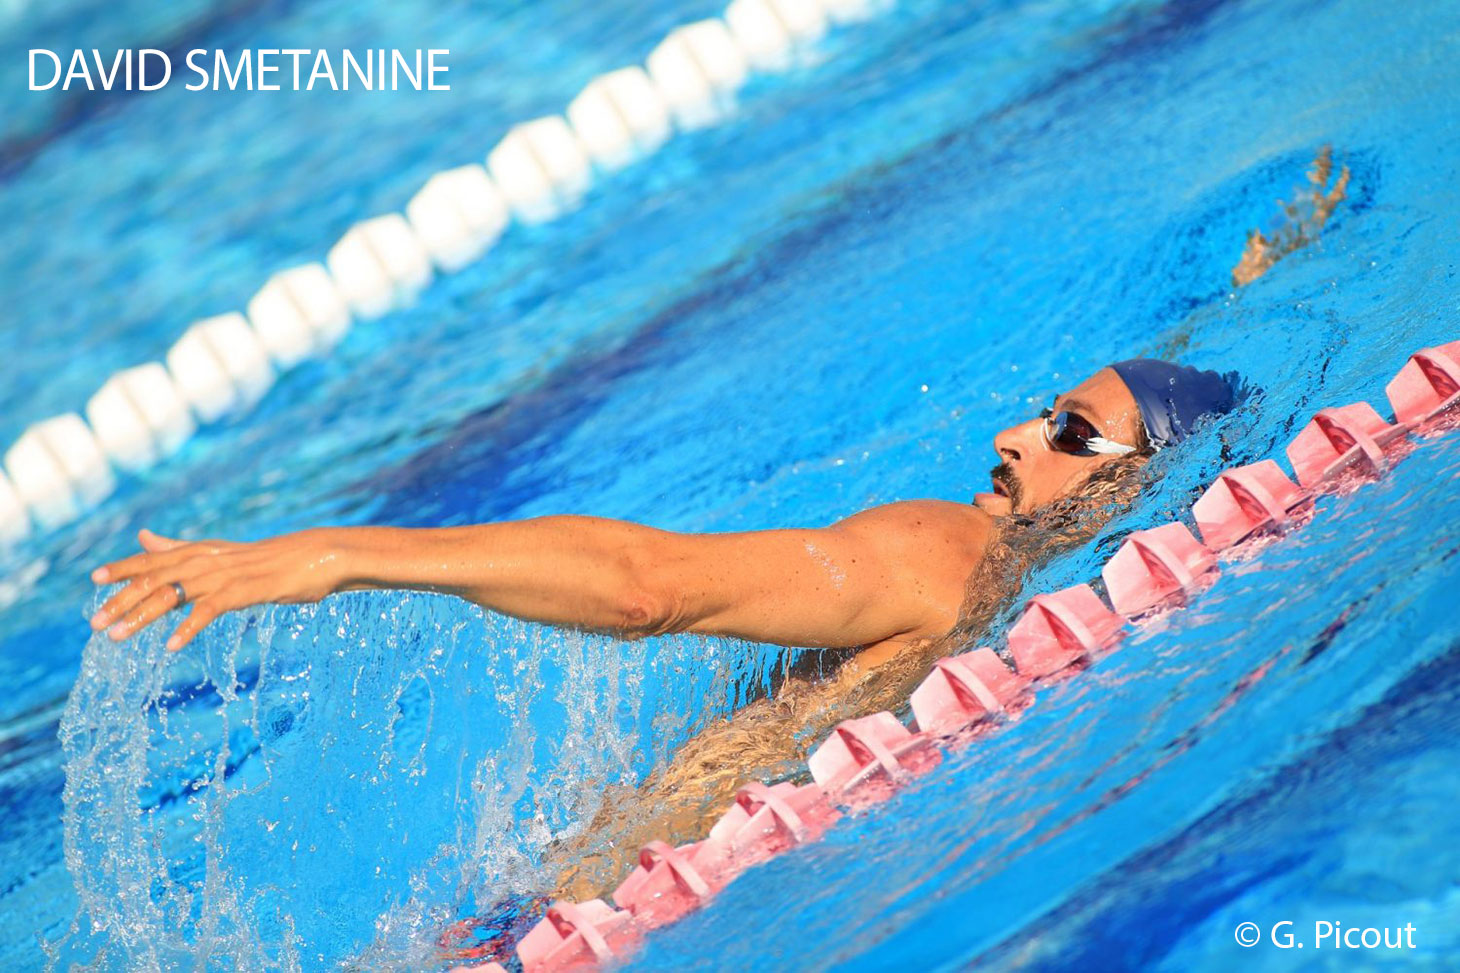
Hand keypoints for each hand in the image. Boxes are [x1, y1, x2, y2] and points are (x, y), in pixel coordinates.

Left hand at [89, 527, 343, 651]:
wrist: (316, 557)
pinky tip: (171, 646)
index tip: (95, 580)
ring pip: (172, 595)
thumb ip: (179, 548)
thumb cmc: (270, 560)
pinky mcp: (243, 592)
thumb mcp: (220, 552)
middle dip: (121, 601)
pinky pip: (208, 611)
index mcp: (200, 551)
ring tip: (117, 637)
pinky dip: (188, 628)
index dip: (123, 568)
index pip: (153, 558)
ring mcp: (224, 576)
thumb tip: (144, 538)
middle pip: (154, 579)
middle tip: (95, 624)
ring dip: (141, 617)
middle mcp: (206, 560)